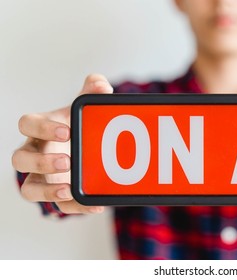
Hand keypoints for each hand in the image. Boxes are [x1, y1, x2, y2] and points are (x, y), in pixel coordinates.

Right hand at [12, 74, 112, 213]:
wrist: (83, 147)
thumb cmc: (77, 125)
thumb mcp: (84, 107)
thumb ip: (92, 91)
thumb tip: (101, 85)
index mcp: (40, 129)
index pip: (27, 124)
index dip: (42, 127)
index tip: (66, 130)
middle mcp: (35, 153)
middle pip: (20, 159)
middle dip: (40, 162)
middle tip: (67, 161)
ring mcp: (42, 177)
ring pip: (29, 189)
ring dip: (47, 191)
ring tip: (68, 189)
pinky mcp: (56, 194)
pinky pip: (58, 207)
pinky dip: (74, 207)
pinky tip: (94, 205)